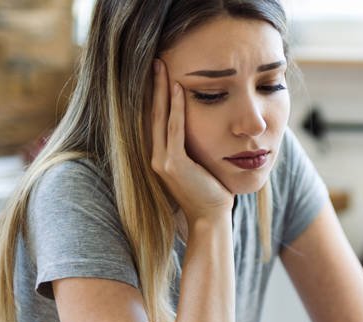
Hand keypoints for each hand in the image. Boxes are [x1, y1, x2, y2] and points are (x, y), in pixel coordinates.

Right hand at [150, 59, 233, 225]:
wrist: (210, 218)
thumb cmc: (211, 193)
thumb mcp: (199, 165)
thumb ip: (194, 148)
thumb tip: (204, 129)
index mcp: (161, 156)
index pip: (156, 120)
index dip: (155, 96)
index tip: (159, 74)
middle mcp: (156, 156)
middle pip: (152, 113)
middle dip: (153, 87)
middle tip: (155, 61)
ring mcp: (162, 160)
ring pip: (159, 117)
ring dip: (161, 90)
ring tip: (162, 67)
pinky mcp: (173, 164)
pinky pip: (174, 129)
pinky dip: (176, 108)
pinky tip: (178, 89)